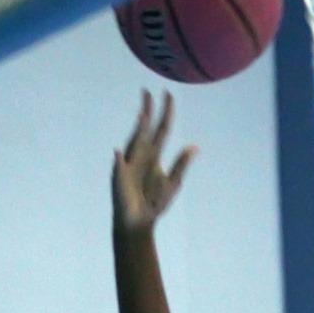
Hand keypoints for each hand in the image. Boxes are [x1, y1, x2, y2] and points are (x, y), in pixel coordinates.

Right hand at [112, 91, 195, 234]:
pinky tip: (119, 153)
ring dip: (138, 130)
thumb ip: (181, 165)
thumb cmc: (155, 202)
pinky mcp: (121, 178)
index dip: (166, 112)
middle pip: (146, 128)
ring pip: (134, 142)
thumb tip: (194, 146)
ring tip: (143, 115)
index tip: (168, 94)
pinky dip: (119, 161)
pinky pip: (119, 167)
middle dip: (148, 110)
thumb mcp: (173, 183)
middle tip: (148, 91)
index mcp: (155, 155)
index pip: (162, 129)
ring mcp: (130, 164)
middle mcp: (141, 154)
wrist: (139, 221)